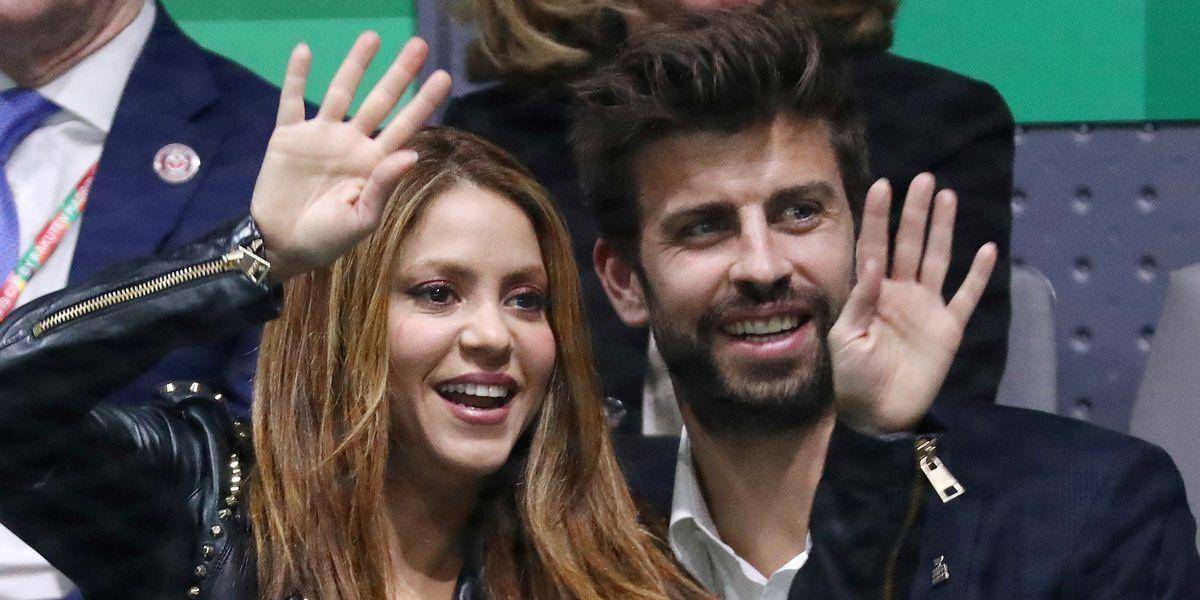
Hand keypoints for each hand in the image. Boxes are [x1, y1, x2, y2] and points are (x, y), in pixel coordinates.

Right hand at [249, 32, 451, 279]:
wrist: (280, 245)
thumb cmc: (326, 240)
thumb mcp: (361, 220)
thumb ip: (384, 185)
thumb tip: (411, 153)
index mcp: (373, 163)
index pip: (405, 125)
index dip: (424, 102)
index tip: (443, 76)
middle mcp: (351, 143)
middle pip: (381, 100)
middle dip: (399, 73)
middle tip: (419, 45)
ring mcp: (321, 136)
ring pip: (341, 91)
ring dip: (356, 65)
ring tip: (372, 37)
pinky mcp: (288, 137)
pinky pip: (291, 100)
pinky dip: (296, 76)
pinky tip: (304, 51)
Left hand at [828, 174, 996, 432]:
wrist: (878, 415)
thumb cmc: (852, 379)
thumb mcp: (845, 339)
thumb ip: (860, 301)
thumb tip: (873, 263)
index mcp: (870, 293)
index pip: (874, 246)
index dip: (878, 217)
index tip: (882, 185)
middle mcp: (899, 293)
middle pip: (909, 244)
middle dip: (914, 212)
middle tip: (923, 178)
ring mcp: (925, 308)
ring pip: (936, 259)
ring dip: (942, 229)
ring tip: (946, 196)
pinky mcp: (948, 329)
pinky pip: (966, 297)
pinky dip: (978, 274)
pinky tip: (986, 248)